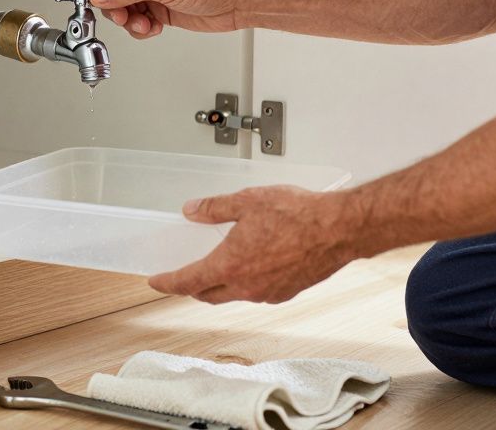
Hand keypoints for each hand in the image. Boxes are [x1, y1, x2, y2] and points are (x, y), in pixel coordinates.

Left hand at [147, 186, 363, 303]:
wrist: (339, 229)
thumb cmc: (299, 215)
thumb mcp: (247, 201)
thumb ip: (214, 208)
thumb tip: (192, 211)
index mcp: (230, 266)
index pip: (187, 282)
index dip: (167, 283)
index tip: (156, 282)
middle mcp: (247, 287)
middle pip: (208, 294)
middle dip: (192, 286)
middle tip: (184, 275)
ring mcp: (268, 293)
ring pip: (234, 294)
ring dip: (222, 284)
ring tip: (222, 264)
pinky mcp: (287, 293)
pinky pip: (257, 292)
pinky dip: (247, 282)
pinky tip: (254, 264)